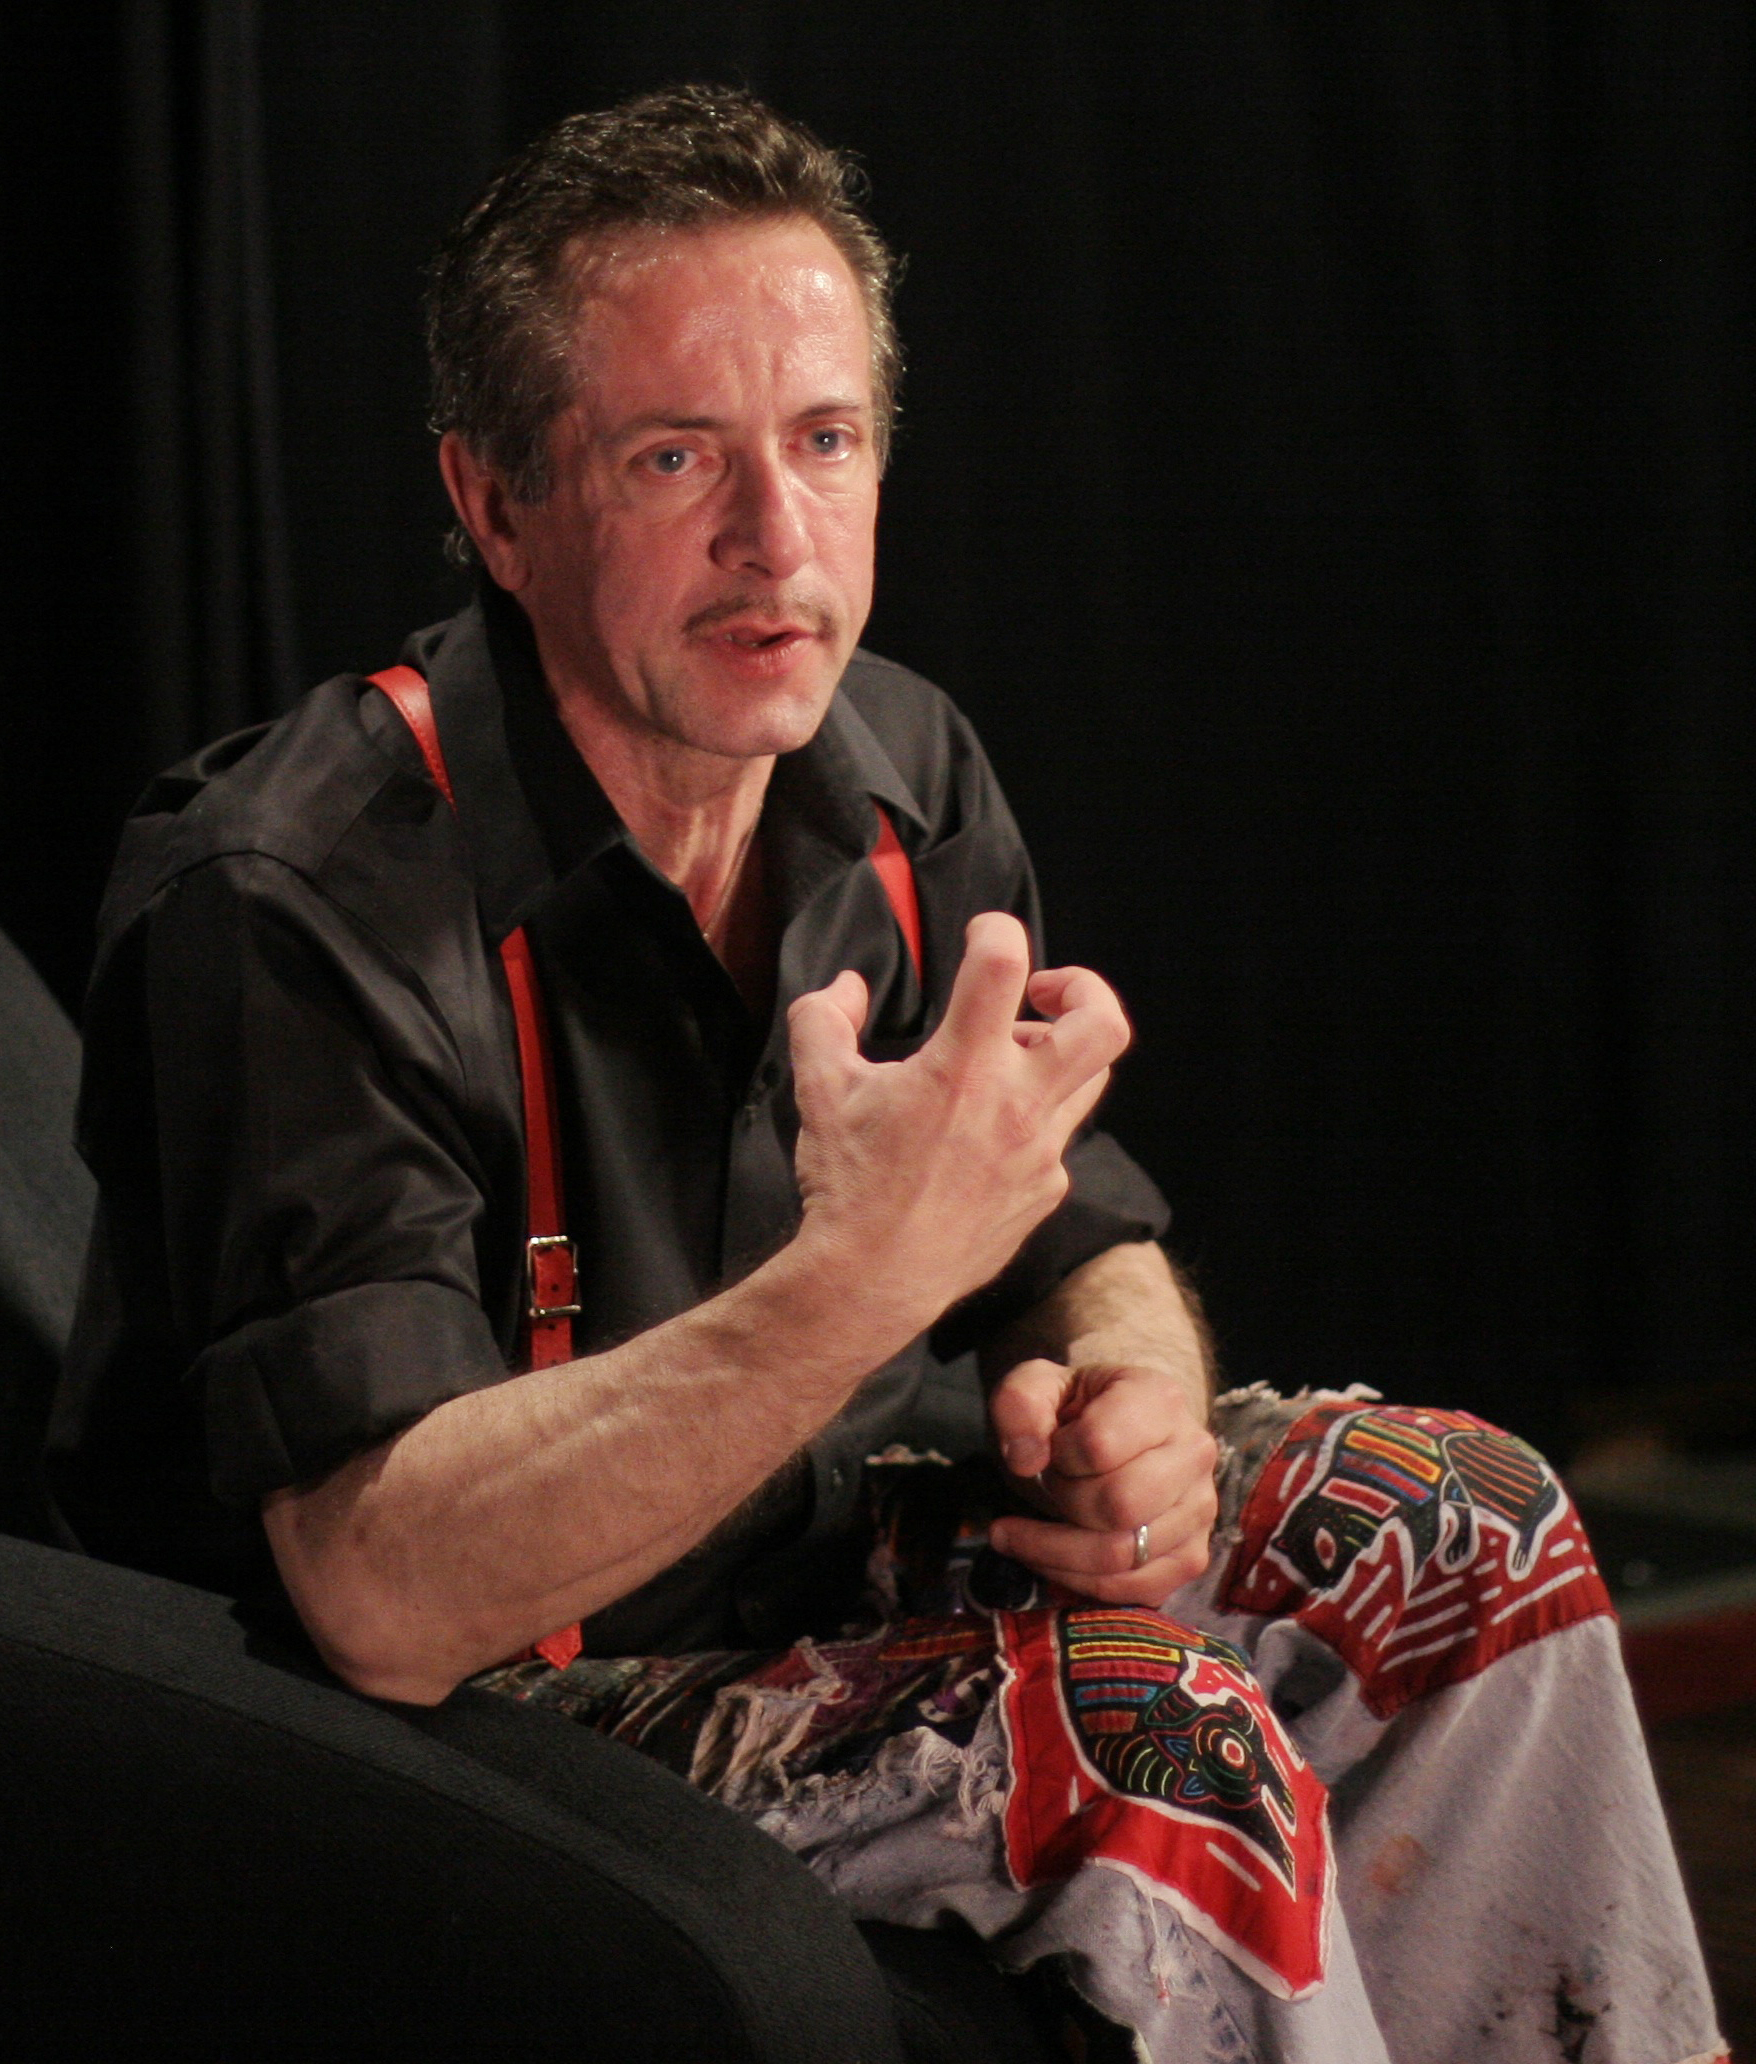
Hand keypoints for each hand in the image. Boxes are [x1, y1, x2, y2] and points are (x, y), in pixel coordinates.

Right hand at [787, 913, 1130, 1343]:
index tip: (980, 936)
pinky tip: (987, 1134)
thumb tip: (848, 986)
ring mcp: (1039, 1151)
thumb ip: (824, 1017)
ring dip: (1056, 1055)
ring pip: (1090, 1079)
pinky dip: (1031, 1121)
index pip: (1003, 963)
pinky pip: (1056, 1140)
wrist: (872, 1279)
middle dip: (1082, 988)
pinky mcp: (1044, 1191)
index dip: (996, 930)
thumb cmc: (847, 1184)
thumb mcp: (817, 1086)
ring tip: (1009, 1059)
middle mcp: (1015, 1104)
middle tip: (1039, 991)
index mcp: (962, 1066)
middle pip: (1103, 1024)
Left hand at [986, 1358, 1218, 1603]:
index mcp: (1159, 1399)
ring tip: (1028, 1531)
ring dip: (1059, 1549)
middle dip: (1063, 1503)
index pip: (1100, 1444)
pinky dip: (1080, 1582)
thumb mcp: (1035, 1385)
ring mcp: (1200, 1509)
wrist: (1115, 1434)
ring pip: (1122, 1554)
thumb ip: (1018, 1405)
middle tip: (1048, 1487)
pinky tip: (1049, 1560)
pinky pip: (1135, 1589)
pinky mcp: (1191, 1557)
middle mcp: (1194, 1453)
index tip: (1049, 1452)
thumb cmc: (1073, 1412)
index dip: (1059, 1457)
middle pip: (1118, 1504)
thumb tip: (1025, 1461)